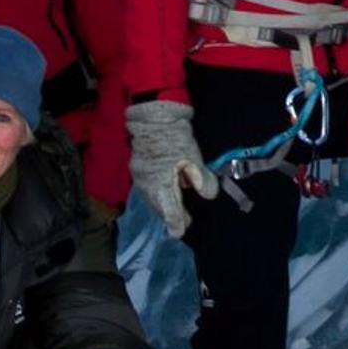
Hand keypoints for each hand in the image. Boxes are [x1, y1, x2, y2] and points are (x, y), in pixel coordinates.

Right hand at [123, 99, 214, 240]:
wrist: (152, 115)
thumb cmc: (174, 136)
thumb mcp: (193, 156)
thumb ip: (202, 178)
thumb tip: (209, 195)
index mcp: (160, 183)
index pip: (168, 210)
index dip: (176, 222)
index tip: (180, 233)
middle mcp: (146, 184)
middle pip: (158, 206)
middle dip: (170, 215)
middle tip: (184, 222)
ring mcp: (139, 176)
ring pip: (151, 198)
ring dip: (163, 205)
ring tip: (176, 211)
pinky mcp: (137, 168)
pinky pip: (148, 189)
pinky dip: (157, 195)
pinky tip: (166, 193)